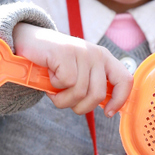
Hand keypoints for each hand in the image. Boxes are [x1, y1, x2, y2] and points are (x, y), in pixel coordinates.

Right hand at [12, 23, 132, 116]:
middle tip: (65, 100)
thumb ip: (93, 86)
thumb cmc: (55, 64)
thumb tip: (108, 107)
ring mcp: (82, 52)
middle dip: (80, 107)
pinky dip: (54, 86)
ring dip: (62, 99)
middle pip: (98, 95)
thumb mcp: (79, 75)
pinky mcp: (65, 52)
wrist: (29, 42)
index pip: (124, 80)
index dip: (119, 100)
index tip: (107, 112)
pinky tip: (49, 74)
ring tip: (54, 88)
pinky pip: (66, 83)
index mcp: (104, 59)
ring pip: (80, 92)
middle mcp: (96, 54)